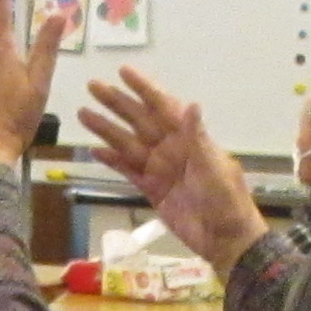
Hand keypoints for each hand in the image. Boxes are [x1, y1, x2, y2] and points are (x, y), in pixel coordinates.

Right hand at [78, 66, 267, 273]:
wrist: (225, 239)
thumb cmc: (226, 200)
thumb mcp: (214, 167)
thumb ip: (197, 137)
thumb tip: (191, 103)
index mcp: (188, 138)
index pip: (162, 106)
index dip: (143, 88)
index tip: (123, 71)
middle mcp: (171, 147)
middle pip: (138, 120)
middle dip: (116, 103)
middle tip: (93, 86)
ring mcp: (159, 168)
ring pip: (127, 143)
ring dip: (106, 129)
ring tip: (83, 114)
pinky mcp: (151, 189)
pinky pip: (127, 170)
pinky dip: (112, 160)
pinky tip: (94, 150)